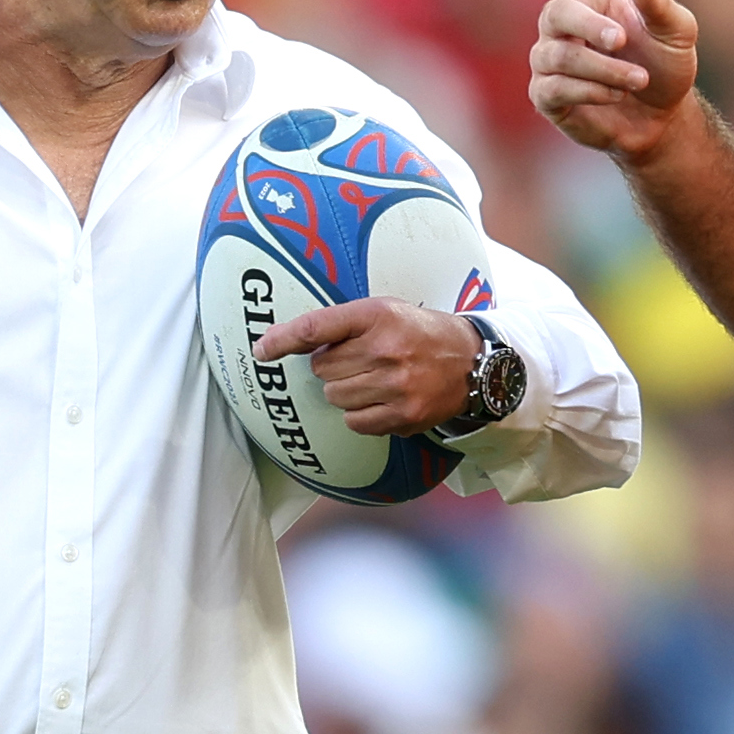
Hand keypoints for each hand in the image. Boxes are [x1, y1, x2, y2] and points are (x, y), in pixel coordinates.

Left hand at [251, 296, 474, 437]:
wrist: (472, 362)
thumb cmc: (419, 333)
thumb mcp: (385, 311)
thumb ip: (343, 324)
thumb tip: (288, 342)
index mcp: (378, 315)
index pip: (318, 327)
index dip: (284, 339)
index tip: (261, 350)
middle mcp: (387, 349)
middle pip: (322, 369)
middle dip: (332, 366)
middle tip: (358, 360)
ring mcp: (397, 385)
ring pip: (335, 397)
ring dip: (344, 391)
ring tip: (371, 380)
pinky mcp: (404, 416)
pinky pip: (355, 422)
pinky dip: (360, 415)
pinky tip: (380, 400)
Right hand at [495, 0, 696, 164]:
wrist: (663, 117)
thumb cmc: (665, 64)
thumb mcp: (677, 32)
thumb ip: (661, 6)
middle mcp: (562, 25)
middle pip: (556, 13)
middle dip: (590, 26)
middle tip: (622, 41)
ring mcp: (550, 61)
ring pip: (561, 56)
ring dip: (604, 68)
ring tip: (638, 80)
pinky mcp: (546, 97)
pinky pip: (556, 88)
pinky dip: (591, 91)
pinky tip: (615, 94)